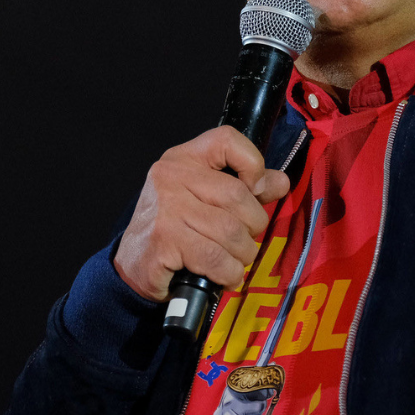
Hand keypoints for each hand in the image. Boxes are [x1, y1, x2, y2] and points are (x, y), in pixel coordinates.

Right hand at [113, 126, 289, 300]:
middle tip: (244, 239)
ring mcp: (166, 209)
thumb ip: (245, 188)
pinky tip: (224, 274)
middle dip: (253, 225)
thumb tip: (280, 183)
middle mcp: (172, 177)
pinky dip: (228, 272)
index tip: (255, 190)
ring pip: (230, 231)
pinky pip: (215, 258)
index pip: (226, 140)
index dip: (253, 163)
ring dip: (242, 253)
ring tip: (234, 260)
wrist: (133, 264)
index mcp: (184, 158)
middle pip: (238, 195)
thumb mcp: (207, 198)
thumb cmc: (176, 226)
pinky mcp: (164, 242)